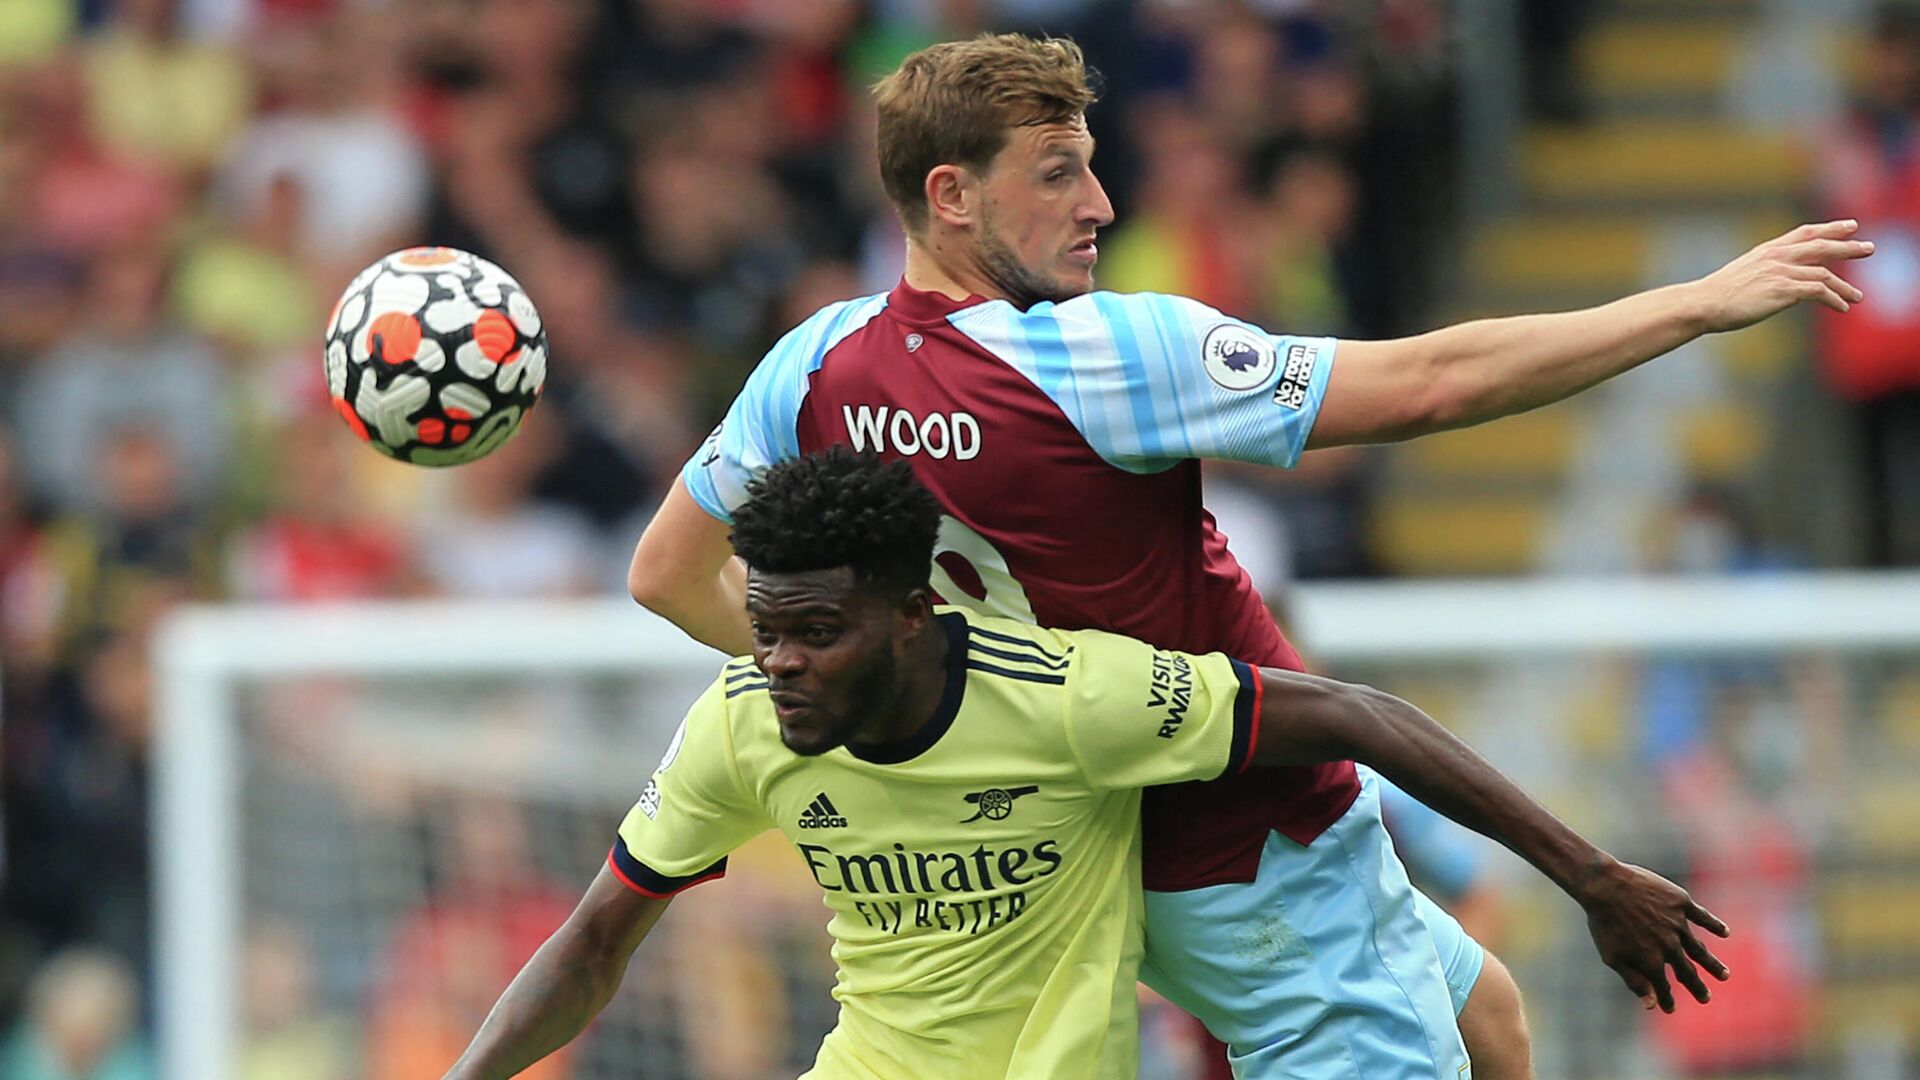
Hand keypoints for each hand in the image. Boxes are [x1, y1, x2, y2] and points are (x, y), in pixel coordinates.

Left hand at [1575, 858, 1730, 1012]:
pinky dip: (1714, 925)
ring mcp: (1677, 924)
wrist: (1604, 885)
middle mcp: (1669, 946)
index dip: (1666, 1000)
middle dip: (1696, 987)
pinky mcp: (1680, 902)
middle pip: (1687, 971)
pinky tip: (1724, 932)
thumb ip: (1634, 981)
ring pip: (1699, 948)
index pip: (1663, 987)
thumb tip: (1651, 1006)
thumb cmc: (1603, 922)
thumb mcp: (1613, 957)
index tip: (1670, 1009)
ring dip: (1712, 963)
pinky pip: (1702, 916)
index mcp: (1651, 961)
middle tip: (1705, 998)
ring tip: (1724, 975)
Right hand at [1693, 219, 1873, 331]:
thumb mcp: (1742, 276)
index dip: (1830, 228)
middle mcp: (1777, 257)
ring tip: (1857, 297)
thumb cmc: (1716, 296)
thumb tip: (1778, 285)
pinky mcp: (1783, 289)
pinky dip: (1834, 299)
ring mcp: (1781, 272)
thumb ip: (1764, 274)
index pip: (1805, 233)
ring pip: (1825, 273)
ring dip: (1845, 286)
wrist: (1703, 303)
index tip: (1850, 226)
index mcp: (1767, 250)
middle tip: (1869, 248)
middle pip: (1821, 246)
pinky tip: (1842, 308)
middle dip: (1848, 247)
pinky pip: (1818, 291)